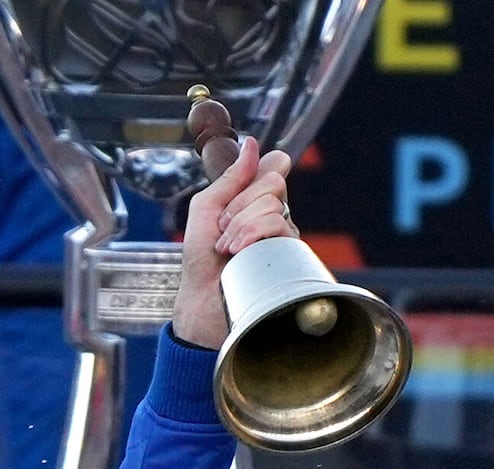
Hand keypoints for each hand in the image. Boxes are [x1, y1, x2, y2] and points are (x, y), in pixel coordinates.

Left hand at [172, 141, 298, 349]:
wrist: (203, 301)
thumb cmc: (202, 261)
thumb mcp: (205, 209)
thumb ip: (229, 178)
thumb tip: (252, 143)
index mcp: (255, 201)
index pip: (273, 166)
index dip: (261, 169)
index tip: (236, 190)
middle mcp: (275, 214)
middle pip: (273, 180)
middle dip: (239, 203)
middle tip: (222, 229)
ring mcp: (285, 235)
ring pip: (274, 203)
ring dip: (240, 224)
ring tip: (226, 249)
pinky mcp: (291, 255)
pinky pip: (279, 224)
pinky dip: (251, 234)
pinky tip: (238, 254)